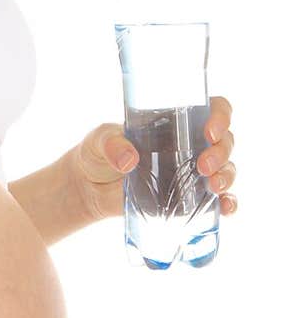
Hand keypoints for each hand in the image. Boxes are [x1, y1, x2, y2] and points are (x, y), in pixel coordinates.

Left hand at [69, 95, 236, 223]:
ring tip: (212, 186)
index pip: (211, 109)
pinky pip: (218, 200)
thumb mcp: (99, 140)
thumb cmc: (96, 153)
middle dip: (221, 152)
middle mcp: (189, 144)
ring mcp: (191, 172)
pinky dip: (228, 203)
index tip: (210, 131)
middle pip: (224, 140)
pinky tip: (225, 208)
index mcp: (174, 121)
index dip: (220, 116)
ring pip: (225, 168)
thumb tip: (130, 160)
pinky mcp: (188, 198)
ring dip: (227, 176)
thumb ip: (111, 144)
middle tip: (203, 165)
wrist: (89, 189)